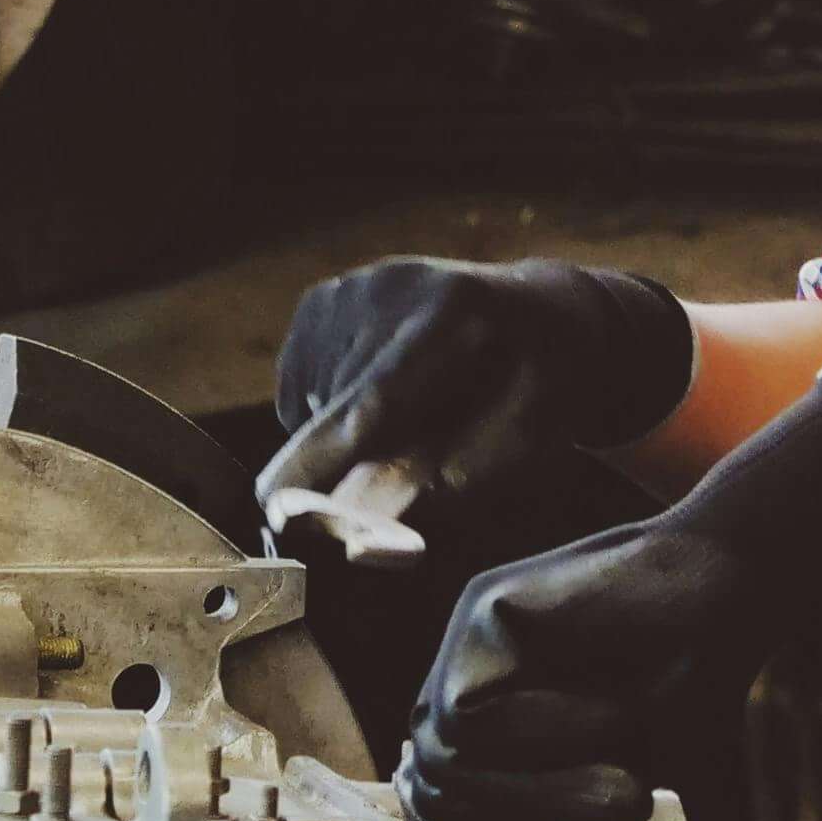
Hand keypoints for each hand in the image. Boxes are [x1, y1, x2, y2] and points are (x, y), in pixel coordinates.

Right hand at [254, 259, 694, 533]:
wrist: (545, 314)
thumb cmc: (542, 390)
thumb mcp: (525, 441)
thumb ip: (448, 486)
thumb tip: (361, 534)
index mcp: (455, 312)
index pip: (373, 401)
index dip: (322, 460)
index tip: (276, 511)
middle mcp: (390, 286)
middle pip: (335, 409)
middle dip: (350, 462)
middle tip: (423, 453)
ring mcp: (350, 287)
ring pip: (310, 406)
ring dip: (347, 435)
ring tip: (420, 411)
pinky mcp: (322, 300)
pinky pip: (301, 389)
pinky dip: (332, 410)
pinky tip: (389, 394)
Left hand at [398, 385, 821, 820]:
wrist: (731, 588)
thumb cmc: (684, 682)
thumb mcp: (608, 773)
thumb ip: (542, 808)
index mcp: (494, 721)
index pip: (436, 799)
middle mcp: (469, 677)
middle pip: (434, 784)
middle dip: (521, 811)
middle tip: (624, 799)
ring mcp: (470, 639)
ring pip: (446, 755)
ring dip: (543, 780)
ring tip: (625, 760)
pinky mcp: (484, 606)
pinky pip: (468, 710)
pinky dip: (541, 730)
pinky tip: (608, 704)